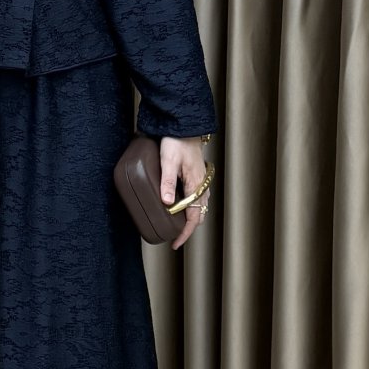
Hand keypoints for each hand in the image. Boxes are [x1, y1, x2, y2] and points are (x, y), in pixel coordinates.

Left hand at [159, 136, 209, 250]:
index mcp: (196, 185)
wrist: (186, 125)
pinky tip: (179, 205)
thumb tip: (166, 202)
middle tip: (174, 236)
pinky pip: (198, 197)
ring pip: (200, 206)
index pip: (193, 217)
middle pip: (198, 214)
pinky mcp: (198, 176)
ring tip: (176, 224)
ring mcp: (202, 180)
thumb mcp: (168, 161)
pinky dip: (191, 206)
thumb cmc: (177, 141)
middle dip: (188, 228)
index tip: (175, 243)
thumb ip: (167, 181)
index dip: (185, 233)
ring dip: (190, 217)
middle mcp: (202, 185)